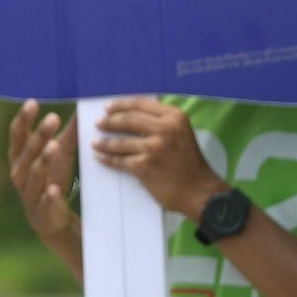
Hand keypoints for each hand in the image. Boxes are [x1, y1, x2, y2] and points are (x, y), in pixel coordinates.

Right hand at [8, 99, 78, 244]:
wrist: (50, 219)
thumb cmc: (52, 178)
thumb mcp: (60, 153)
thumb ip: (68, 133)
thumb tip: (82, 108)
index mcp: (19, 155)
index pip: (18, 134)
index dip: (24, 119)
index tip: (33, 102)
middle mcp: (19, 172)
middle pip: (26, 150)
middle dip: (39, 134)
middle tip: (53, 118)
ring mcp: (28, 191)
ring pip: (34, 173)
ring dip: (43, 159)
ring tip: (55, 145)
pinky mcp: (42, 210)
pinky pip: (44, 201)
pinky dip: (49, 195)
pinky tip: (55, 189)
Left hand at [92, 97, 225, 219]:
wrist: (200, 192)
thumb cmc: (190, 162)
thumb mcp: (182, 133)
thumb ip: (162, 121)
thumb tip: (132, 113)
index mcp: (174, 117)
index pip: (140, 104)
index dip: (120, 105)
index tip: (108, 107)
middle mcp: (164, 129)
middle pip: (127, 120)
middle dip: (109, 121)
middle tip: (99, 123)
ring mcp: (153, 148)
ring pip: (120, 141)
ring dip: (104, 142)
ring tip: (96, 142)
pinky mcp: (144, 166)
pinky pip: (120, 160)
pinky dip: (107, 158)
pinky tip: (100, 157)